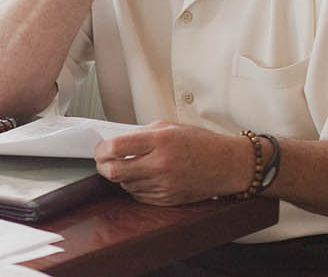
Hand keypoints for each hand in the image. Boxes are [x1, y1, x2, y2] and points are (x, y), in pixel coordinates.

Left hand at [93, 122, 251, 205]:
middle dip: (103, 166)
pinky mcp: (168, 199)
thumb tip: (116, 143)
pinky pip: (139, 196)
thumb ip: (141, 134)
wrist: (228, 164)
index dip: (101, 150)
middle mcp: (160, 164)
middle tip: (105, 162)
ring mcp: (164, 184)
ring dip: (122, 177)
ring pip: (125, 185)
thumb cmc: (200, 143)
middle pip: (113, 171)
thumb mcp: (170, 127)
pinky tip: (145, 178)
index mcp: (160, 141)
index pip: (115, 147)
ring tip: (132, 167)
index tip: (100, 149)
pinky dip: (136, 187)